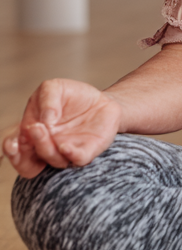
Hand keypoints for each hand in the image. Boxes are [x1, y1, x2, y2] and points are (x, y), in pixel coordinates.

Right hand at [1, 79, 121, 178]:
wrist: (102, 99)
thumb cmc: (72, 96)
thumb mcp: (54, 88)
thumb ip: (47, 99)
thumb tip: (46, 119)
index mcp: (32, 135)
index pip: (15, 149)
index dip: (11, 150)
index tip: (12, 144)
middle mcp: (47, 147)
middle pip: (30, 160)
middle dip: (30, 146)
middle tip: (35, 128)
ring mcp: (66, 151)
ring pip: (53, 160)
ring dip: (47, 148)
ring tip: (48, 128)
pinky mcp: (87, 151)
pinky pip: (77, 159)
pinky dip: (70, 154)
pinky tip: (65, 147)